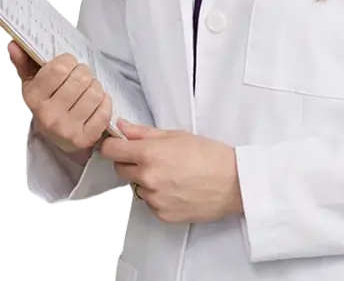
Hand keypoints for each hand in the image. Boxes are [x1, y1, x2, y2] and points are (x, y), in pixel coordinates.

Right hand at [8, 41, 112, 155]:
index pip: (60, 67)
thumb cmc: (47, 105)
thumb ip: (24, 61)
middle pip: (81, 77)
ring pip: (95, 91)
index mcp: (34, 98)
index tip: (67, 65)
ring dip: (95, 86)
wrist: (57, 138)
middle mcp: (49, 116)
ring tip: (86, 91)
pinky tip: (94, 104)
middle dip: (83, 73)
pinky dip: (104, 103)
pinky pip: (105, 110)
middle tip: (78, 78)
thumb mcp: (33, 83)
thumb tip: (15, 45)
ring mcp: (67, 130)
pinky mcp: (86, 139)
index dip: (68, 61)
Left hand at [100, 119, 243, 222]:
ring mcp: (154, 199)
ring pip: (136, 187)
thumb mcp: (176, 135)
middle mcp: (148, 178)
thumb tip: (123, 127)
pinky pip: (149, 203)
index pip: (111, 151)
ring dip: (145, 180)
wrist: (232, 182)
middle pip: (120, 169)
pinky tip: (175, 187)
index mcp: (149, 153)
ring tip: (170, 173)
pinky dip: (157, 196)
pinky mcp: (162, 214)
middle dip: (130, 162)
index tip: (116, 144)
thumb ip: (144, 132)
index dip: (112, 146)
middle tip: (151, 157)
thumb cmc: (209, 156)